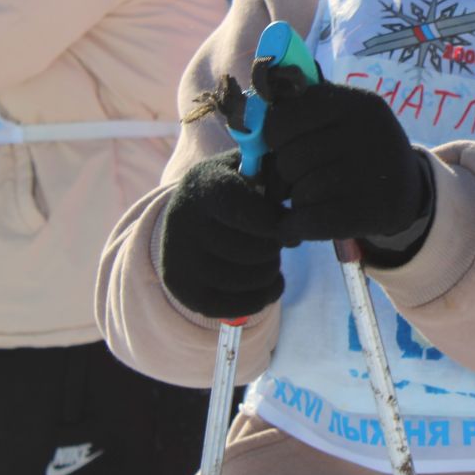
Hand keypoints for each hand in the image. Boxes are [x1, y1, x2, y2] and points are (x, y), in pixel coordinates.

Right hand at [159, 149, 288, 319]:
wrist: (185, 212)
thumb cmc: (231, 186)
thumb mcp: (251, 167)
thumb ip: (278, 175)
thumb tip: (295, 211)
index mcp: (206, 185)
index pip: (256, 217)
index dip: (280, 225)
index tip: (287, 223)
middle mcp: (184, 221)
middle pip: (258, 251)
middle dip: (276, 248)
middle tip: (273, 241)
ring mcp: (179, 259)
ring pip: (252, 279)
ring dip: (271, 271)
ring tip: (267, 257)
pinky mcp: (182, 290)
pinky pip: (238, 307)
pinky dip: (263, 297)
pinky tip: (269, 282)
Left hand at [263, 79, 430, 245]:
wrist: (406, 188)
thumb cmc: (354, 150)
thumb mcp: (338, 116)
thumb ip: (297, 111)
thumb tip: (246, 122)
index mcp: (354, 102)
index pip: (282, 118)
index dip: (274, 138)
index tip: (285, 146)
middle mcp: (367, 133)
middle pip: (289, 159)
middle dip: (286, 174)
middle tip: (302, 178)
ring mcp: (372, 174)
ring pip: (299, 193)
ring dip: (298, 201)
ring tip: (317, 197)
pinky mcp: (372, 212)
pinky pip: (309, 222)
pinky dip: (297, 226)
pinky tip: (303, 223)